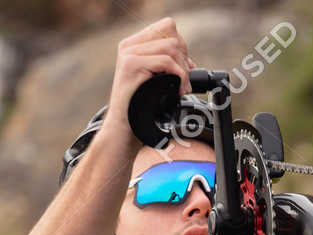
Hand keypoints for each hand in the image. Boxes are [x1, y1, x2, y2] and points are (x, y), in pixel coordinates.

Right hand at [102, 17, 195, 137]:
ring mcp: (129, 54)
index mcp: (134, 45)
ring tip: (181, 88)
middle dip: (184, 59)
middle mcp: (129, 46)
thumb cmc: (139, 109)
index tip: (184, 69)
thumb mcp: (154, 81)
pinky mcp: (131, 65)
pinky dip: (179, 76)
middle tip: (183, 82)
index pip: (167, 27)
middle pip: (172, 35)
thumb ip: (167, 65)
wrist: (123, 130)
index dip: (181, 47)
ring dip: (183, 70)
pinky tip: (177, 91)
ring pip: (172, 47)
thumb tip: (189, 62)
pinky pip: (166, 61)